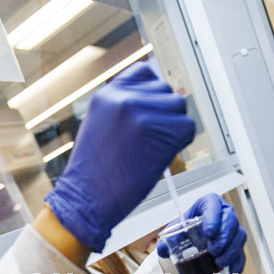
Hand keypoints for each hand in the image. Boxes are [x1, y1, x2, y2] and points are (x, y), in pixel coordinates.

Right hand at [44, 61, 194, 251]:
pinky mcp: (159, 132)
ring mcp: (141, 113)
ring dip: (173, 128)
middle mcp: (123, 97)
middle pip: (165, 91)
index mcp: (107, 94)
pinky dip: (180, 143)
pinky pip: (187, 127)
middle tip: (148, 140)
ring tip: (152, 148)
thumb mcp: (99, 126)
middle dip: (163, 114)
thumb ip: (121, 109)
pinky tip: (161, 156)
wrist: (86, 200)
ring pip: (178, 107)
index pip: (143, 72)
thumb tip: (156, 100)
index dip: (151, 93)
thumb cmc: (93, 173)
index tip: (149, 112)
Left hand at [157, 194, 246, 273]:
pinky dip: (238, 262)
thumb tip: (163, 249)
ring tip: (219, 262)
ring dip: (231, 251)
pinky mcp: (237, 242)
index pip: (213, 205)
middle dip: (223, 238)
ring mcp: (234, 227)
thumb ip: (169, 237)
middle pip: (231, 221)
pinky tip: (233, 270)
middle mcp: (225, 213)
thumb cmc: (189, 225)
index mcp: (209, 203)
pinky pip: (242, 251)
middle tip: (213, 251)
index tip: (209, 232)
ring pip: (239, 236)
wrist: (196, 232)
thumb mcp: (178, 228)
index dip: (213, 217)